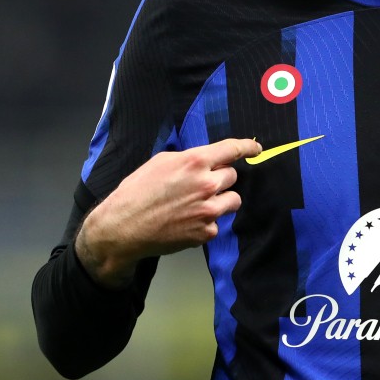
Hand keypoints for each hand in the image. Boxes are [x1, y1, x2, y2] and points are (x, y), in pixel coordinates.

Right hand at [75, 137, 261, 287]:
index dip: (248, 147)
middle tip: (200, 185)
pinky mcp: (206, 232)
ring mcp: (209, 210)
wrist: (123, 227)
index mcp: (195, 162)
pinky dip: (207, 222)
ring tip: (197, 204)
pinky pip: (217, 222)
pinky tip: (187, 221)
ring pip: (233, 200)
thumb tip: (205, 159)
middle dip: (220, 179)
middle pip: (233, 176)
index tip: (256, 148)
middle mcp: (207, 185)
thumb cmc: (137, 191)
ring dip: (220, 200)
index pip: (232, 149)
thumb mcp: (161, 162)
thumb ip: (188, 159)